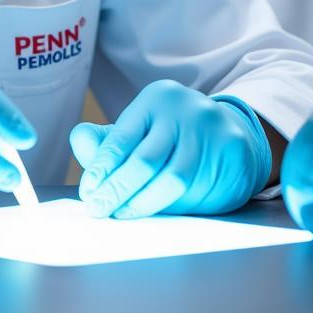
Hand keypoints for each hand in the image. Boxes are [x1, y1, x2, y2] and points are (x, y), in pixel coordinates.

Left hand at [70, 81, 269, 218]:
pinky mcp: (232, 152)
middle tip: (99, 210)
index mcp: (156, 98)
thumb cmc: (173, 136)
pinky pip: (200, 190)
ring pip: (172, 180)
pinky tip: (159, 212)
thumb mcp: (139, 129)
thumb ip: (107, 141)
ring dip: (143, 204)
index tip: (88, 193)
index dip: (101, 169)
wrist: (229, 133)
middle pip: (145, 160)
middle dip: (117, 190)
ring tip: (124, 214)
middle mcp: (184, 109)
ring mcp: (211, 129)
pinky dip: (175, 207)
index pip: (122, 138)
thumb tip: (81, 142)